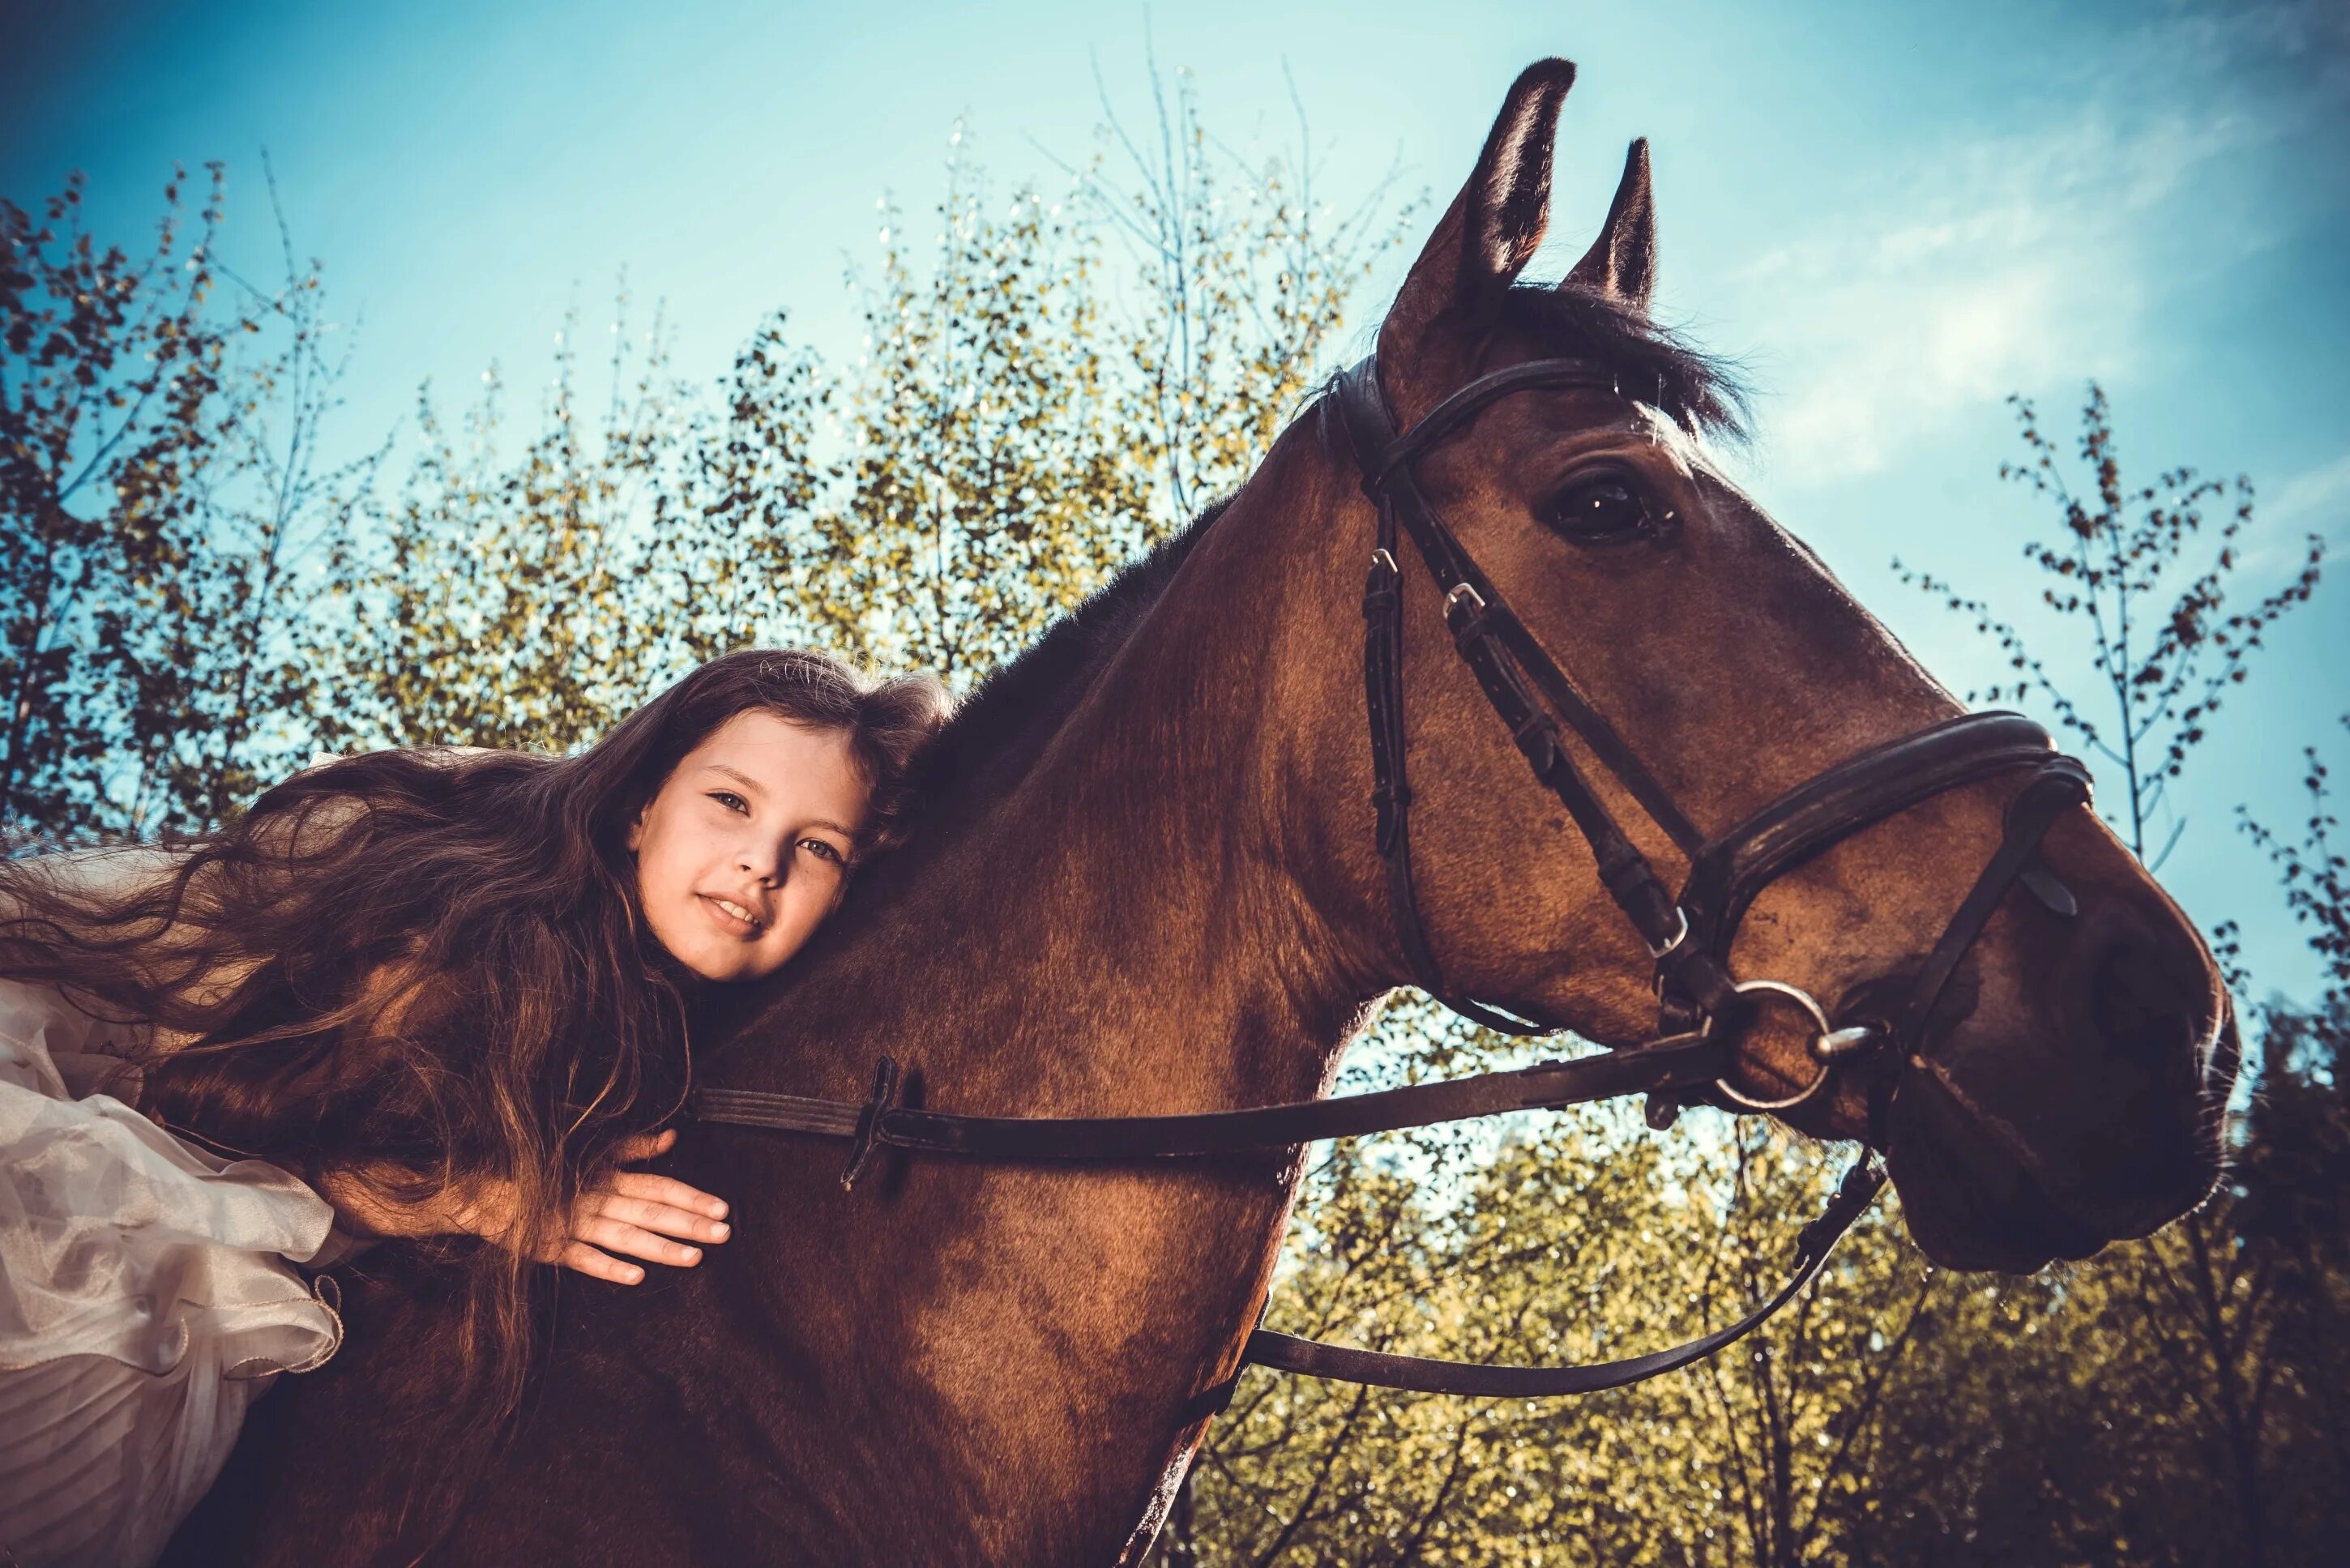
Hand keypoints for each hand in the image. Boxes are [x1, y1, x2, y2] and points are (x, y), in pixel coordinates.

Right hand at [316, 1129, 731, 1283]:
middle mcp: (594, 1197)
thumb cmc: (542, 1166)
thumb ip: (631, 1147)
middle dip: (690, 1224)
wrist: (483, 1186)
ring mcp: (572, 1223)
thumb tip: (672, 1139)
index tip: (723, 1209)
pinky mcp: (550, 1246)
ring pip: (624, 1237)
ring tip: (694, 1258)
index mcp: (606, 1174)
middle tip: (724, 1235)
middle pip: (650, 1212)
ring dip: (661, 1248)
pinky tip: (635, 1277)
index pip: (658, 1186)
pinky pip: (583, 1258)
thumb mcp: (588, 1150)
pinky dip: (608, 1266)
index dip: (692, 1197)